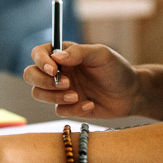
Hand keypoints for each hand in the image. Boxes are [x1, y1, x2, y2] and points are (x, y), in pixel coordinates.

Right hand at [24, 41, 140, 118]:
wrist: (131, 95)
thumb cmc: (117, 70)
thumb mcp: (102, 55)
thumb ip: (80, 52)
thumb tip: (57, 56)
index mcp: (64, 54)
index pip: (39, 53)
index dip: (41, 61)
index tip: (53, 69)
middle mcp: (58, 71)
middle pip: (31, 75)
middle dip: (44, 82)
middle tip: (66, 84)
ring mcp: (61, 90)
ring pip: (39, 94)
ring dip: (55, 96)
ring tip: (76, 96)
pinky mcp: (68, 106)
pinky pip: (58, 110)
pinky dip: (73, 109)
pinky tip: (90, 104)